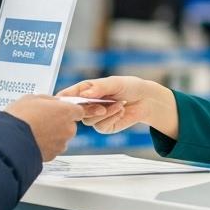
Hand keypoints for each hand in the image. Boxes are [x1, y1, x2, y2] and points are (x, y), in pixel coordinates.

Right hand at [4, 95, 85, 160]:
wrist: (10, 139)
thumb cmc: (20, 117)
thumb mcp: (32, 98)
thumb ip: (48, 100)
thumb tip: (53, 102)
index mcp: (66, 112)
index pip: (78, 111)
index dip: (69, 110)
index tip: (61, 110)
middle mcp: (68, 129)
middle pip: (70, 125)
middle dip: (60, 123)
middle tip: (43, 120)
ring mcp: (61, 144)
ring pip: (61, 138)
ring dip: (53, 135)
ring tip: (36, 131)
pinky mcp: (53, 155)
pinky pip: (53, 148)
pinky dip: (46, 146)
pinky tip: (34, 140)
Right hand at [58, 76, 176, 138]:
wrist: (146, 99)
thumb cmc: (129, 86)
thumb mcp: (114, 83)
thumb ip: (99, 88)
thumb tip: (85, 95)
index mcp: (86, 90)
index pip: (68, 95)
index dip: (63, 99)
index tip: (63, 101)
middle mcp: (88, 104)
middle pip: (76, 111)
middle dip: (88, 109)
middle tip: (102, 105)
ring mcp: (95, 117)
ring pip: (89, 120)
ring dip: (105, 113)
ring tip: (119, 104)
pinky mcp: (104, 126)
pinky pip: (101, 126)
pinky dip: (112, 117)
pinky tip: (121, 110)